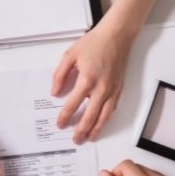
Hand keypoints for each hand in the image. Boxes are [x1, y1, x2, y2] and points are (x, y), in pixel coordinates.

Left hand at [51, 23, 136, 143]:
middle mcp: (101, 88)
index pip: (73, 104)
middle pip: (90, 116)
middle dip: (81, 130)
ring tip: (89, 138)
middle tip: (75, 140)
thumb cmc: (95, 42)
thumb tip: (55, 92)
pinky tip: (101, 123)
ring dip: (96, 129)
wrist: (117, 36)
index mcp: (87, 79)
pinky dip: (107, 119)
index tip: (60, 124)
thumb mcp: (70, 55)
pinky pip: (113, 108)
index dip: (65, 116)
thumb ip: (60, 75)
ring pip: (105, 116)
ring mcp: (112, 90)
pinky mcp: (119, 89)